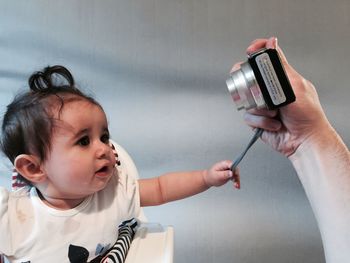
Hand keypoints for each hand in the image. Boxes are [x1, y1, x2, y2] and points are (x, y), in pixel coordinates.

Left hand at [204, 160, 239, 188]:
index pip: (231, 164)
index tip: (234, 174)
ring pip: (236, 174)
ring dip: (237, 180)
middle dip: (236, 176)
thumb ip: (224, 174)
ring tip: (236, 186)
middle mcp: (227, 166)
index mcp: (223, 164)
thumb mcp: (217, 176)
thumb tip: (231, 173)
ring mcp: (229, 170)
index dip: (234, 169)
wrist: (209, 179)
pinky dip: (236, 182)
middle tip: (235, 183)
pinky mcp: (230, 174)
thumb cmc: (211, 176)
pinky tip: (237, 186)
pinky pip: (235, 177)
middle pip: (235, 169)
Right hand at [232, 37, 331, 156]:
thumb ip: (280, 65)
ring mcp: (260, 104)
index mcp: (278, 78)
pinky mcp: (255, 119)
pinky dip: (262, 121)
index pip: (262, 58)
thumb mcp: (294, 84)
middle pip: (246, 77)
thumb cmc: (307, 114)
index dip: (254, 52)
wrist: (303, 140)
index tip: (250, 51)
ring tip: (275, 112)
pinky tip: (274, 123)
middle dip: (250, 85)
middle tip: (260, 92)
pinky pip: (248, 116)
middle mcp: (267, 89)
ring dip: (261, 108)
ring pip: (246, 99)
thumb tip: (272, 42)